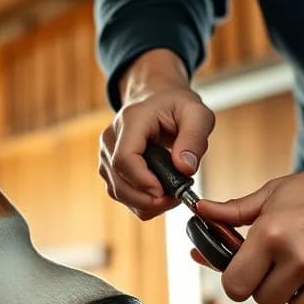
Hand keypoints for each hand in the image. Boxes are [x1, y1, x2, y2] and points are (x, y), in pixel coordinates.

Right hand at [99, 49, 214, 219]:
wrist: (157, 100)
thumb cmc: (176, 106)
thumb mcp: (197, 114)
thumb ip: (195, 138)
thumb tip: (185, 169)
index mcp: (130, 121)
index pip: (124, 159)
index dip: (144, 182)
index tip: (167, 192)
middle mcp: (111, 139)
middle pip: (119, 183)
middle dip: (149, 200)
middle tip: (177, 197)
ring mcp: (106, 155)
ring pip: (119, 193)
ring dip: (147, 203)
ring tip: (172, 192)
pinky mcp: (110, 169)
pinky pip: (122, 195)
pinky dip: (142, 202)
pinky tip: (161, 193)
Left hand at [196, 139, 303, 303]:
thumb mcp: (276, 191)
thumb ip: (235, 210)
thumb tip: (201, 211)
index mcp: (269, 230)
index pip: (233, 281)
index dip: (234, 278)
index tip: (242, 270)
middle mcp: (291, 252)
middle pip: (256, 296)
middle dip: (259, 284)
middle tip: (272, 266)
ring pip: (283, 303)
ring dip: (285, 291)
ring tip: (298, 264)